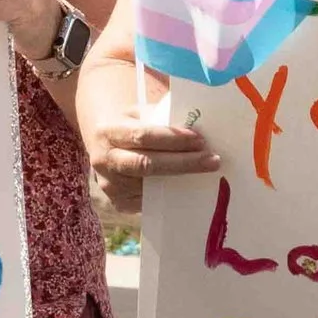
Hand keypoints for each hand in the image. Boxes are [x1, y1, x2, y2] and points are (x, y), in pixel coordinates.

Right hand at [81, 78, 220, 216]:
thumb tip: (201, 128)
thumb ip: (164, 120)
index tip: (199, 139)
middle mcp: (104, 160)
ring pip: (150, 186)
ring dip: (182, 180)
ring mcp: (109, 185)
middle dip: (183, 162)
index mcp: (108, 132)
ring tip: (206, 172)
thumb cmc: (131, 125)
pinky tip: (189, 186)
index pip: (142, 135)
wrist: (104, 144)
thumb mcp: (141, 114)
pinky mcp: (119, 203)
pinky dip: (172, 194)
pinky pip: (150, 201)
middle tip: (212, 160)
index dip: (172, 139)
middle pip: (146, 164)